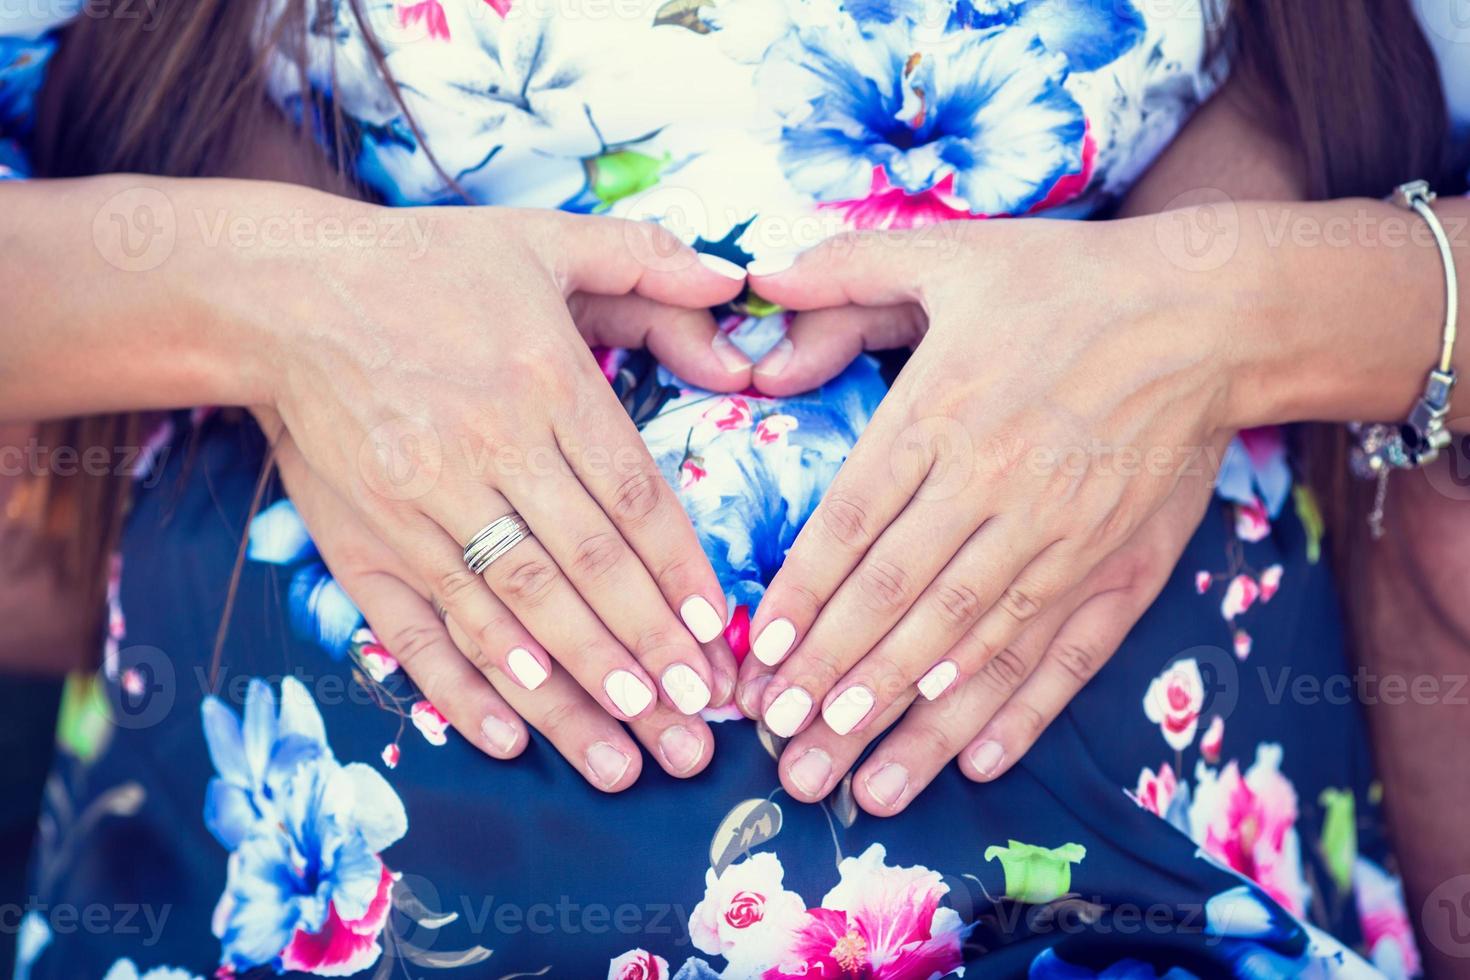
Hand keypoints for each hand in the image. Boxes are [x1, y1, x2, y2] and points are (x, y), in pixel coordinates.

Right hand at [240, 187, 749, 724]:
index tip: (720, 635)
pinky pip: (416, 626)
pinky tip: (508, 738)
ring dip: (574, 692)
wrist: (284, 294)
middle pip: (584, 570)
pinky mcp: (361, 541)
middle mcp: (486, 449)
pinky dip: (461, 684)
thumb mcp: (542, 239)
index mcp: (543, 381)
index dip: (679, 572)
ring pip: (512, 612)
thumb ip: (644, 258)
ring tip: (629, 757)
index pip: (632, 497)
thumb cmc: (428, 268)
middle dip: (648, 654)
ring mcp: (418, 505)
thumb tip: (733, 280)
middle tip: (699, 725)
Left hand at [738, 219, 1238, 739]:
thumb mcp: (949, 252)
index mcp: (941, 412)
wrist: (1208, 312)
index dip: (804, 597)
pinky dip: (1021, 708)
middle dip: (835, 678)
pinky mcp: (1118, 563)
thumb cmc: (1066, 282)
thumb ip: (845, 267)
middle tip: (783, 747)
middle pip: (899, 598)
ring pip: (971, 640)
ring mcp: (1059, 533)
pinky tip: (977, 763)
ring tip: (857, 784)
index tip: (761, 657)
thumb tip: (756, 274)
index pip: (853, 523)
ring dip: (910, 716)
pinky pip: (1065, 649)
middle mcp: (992, 483)